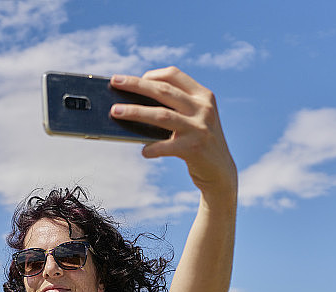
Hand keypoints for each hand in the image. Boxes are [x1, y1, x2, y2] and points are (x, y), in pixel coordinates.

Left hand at [110, 66, 236, 197]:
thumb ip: (174, 110)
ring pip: (160, 115)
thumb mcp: (193, 120)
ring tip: (115, 111)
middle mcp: (203, 108)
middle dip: (136, 85)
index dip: (151, 75)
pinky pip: (165, 146)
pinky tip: (143, 151)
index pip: (174, 75)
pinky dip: (151, 148)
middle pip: (163, 91)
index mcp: (203, 96)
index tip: (132, 79)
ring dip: (135, 112)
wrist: (221, 172)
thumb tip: (133, 104)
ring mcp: (199, 128)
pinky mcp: (195, 148)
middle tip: (115, 82)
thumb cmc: (198, 143)